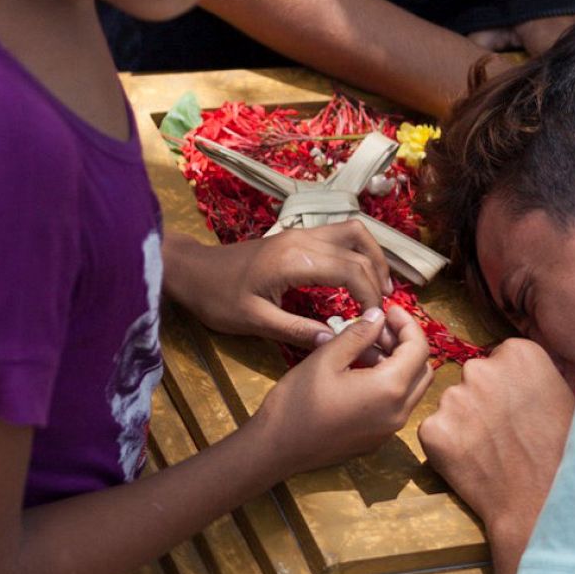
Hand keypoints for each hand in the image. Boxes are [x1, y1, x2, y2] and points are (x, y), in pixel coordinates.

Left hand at [164, 222, 391, 347]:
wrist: (192, 271)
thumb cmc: (218, 298)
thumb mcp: (255, 321)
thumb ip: (296, 331)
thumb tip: (334, 340)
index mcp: (295, 260)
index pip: (351, 271)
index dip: (370, 296)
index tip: (375, 321)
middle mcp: (304, 239)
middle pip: (359, 250)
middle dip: (377, 281)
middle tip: (381, 312)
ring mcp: (302, 233)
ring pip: (354, 233)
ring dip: (373, 258)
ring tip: (380, 289)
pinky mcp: (298, 236)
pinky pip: (341, 235)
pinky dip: (359, 253)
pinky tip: (360, 276)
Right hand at [251, 305, 432, 474]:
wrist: (276, 449)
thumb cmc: (296, 403)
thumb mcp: (326, 358)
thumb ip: (358, 334)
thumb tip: (379, 316)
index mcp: (389, 390)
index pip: (419, 349)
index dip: (407, 324)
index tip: (389, 309)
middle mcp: (398, 413)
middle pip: (422, 369)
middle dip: (405, 344)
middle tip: (378, 328)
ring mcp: (389, 430)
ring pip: (410, 389)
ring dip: (396, 364)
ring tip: (362, 349)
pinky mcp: (377, 439)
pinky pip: (395, 406)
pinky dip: (388, 385)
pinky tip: (359, 373)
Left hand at [418, 340, 574, 546]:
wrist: (542, 502)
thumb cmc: (565, 452)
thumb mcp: (566, 398)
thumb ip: (537, 378)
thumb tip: (525, 378)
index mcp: (519, 353)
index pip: (500, 358)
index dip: (508, 385)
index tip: (518, 408)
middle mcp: (480, 367)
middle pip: (474, 377)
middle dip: (483, 398)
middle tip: (502, 431)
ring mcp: (453, 399)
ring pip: (453, 405)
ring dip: (464, 422)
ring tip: (490, 451)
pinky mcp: (432, 430)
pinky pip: (436, 431)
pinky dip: (447, 446)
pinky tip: (472, 463)